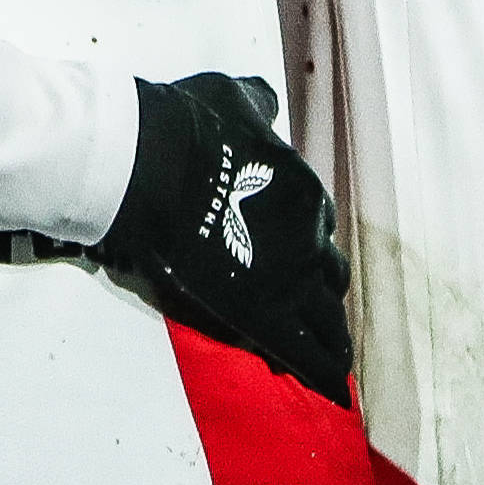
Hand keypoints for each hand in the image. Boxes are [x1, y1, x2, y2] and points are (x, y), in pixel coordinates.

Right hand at [97, 74, 355, 403]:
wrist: (149, 162)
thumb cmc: (185, 125)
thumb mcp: (233, 97)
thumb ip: (255, 105)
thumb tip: (265, 103)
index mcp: (302, 191)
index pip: (316, 229)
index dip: (306, 248)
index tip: (298, 262)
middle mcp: (308, 237)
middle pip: (329, 276)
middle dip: (323, 293)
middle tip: (314, 311)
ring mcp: (289, 280)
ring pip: (326, 318)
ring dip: (329, 335)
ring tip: (333, 360)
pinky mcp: (261, 314)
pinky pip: (304, 351)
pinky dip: (318, 370)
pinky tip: (327, 387)